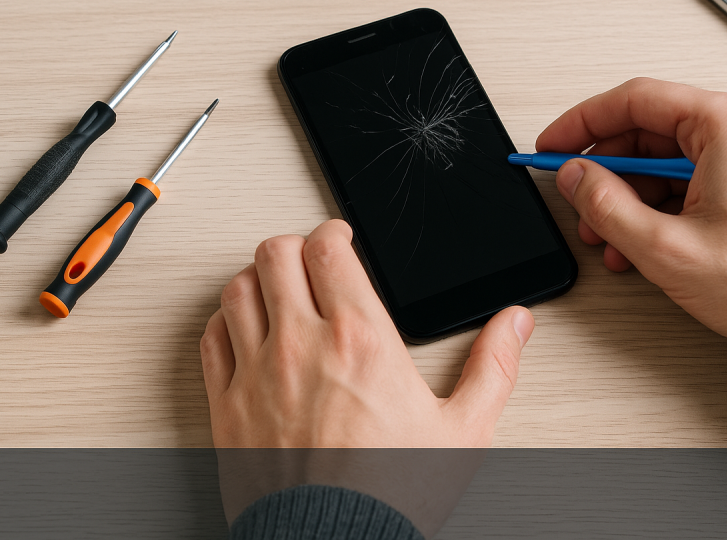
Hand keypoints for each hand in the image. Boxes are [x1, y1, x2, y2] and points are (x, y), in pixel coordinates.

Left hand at [200, 219, 534, 533]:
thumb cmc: (394, 493)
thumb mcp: (464, 429)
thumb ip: (493, 367)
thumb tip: (514, 323)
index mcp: (360, 339)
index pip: (328, 249)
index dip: (333, 231)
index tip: (341, 240)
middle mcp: (302, 345)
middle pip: (276, 255)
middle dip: (295, 246)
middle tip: (309, 259)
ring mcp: (258, 373)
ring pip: (238, 289)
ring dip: (257, 278)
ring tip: (276, 289)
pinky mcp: (228, 406)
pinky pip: (212, 339)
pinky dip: (225, 321)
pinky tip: (243, 329)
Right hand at [537, 77, 726, 358]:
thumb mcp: (665, 247)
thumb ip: (605, 205)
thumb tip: (574, 176)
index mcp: (726, 124)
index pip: (633, 100)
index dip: (581, 124)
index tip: (551, 146)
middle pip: (644, 131)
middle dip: (604, 172)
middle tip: (575, 199)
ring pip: (659, 160)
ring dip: (625, 197)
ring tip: (607, 237)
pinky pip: (683, 178)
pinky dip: (653, 206)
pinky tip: (636, 243)